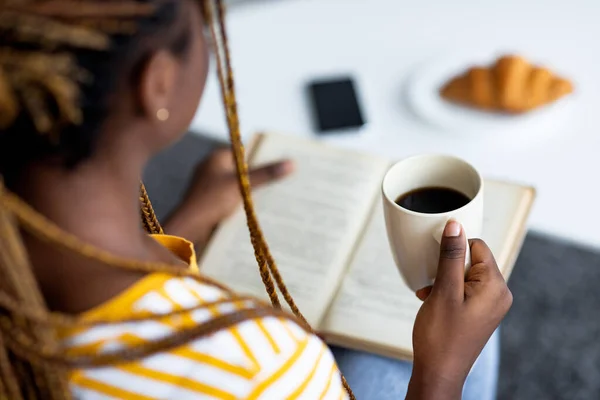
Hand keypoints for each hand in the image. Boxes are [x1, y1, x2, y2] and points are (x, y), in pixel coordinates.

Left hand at [164, 149, 293, 245]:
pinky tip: (250, 209)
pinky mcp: (207, 200)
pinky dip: (238, 201)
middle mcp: (210, 168)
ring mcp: (207, 184)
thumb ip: (266, 174)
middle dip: (256, 175)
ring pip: (234, 184)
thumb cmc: (213, 201)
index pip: (242, 151)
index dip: (260, 156)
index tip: (278, 162)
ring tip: (268, 196)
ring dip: (248, 190)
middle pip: (240, 168)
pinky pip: (227, 196)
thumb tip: (292, 163)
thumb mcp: (243, 186)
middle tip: (278, 180)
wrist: (189, 227)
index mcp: (216, 157)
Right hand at [406, 220, 511, 399]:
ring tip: (431, 296)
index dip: (453, 249)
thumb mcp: (444, 290)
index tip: (435, 260)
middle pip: (472, 259)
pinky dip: (447, 290)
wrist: (438, 372)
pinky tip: (433, 301)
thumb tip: (455, 225)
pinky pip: (464, 289)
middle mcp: (499, 294)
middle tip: (433, 283)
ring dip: (444, 279)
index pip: (477, 246)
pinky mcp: (480, 312)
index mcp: (496, 286)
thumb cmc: (441, 336)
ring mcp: (490, 305)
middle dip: (447, 266)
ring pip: (465, 274)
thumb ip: (451, 256)